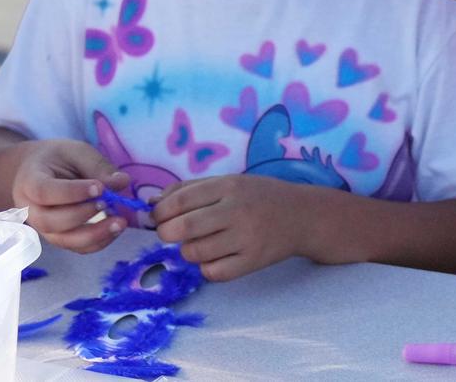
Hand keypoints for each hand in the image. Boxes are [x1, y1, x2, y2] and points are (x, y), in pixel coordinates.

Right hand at [11, 139, 130, 252]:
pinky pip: (76, 247)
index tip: (99, 187)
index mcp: (29, 181)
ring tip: (119, 222)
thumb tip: (122, 182)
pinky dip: (98, 242)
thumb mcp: (77, 152)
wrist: (42, 171)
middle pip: (49, 221)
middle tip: (107, 202)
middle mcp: (30, 209)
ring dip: (93, 235)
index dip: (71, 192)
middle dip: (81, 215)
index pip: (44, 192)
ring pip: (62, 240)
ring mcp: (42, 227)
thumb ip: (98, 166)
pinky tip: (116, 229)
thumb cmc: (59, 159)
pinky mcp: (59, 237)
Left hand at [151, 174, 310, 281]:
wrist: (304, 216)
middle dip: (167, 233)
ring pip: (194, 253)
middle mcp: (238, 210)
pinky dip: (208, 267)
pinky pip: (212, 272)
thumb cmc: (260, 197)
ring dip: (189, 250)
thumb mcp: (230, 182)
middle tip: (173, 233)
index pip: (179, 200)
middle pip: (182, 228)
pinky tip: (218, 256)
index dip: (160, 212)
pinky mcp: (252, 261)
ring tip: (202, 243)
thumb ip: (191, 189)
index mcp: (230, 186)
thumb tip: (152, 205)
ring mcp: (246, 238)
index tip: (159, 217)